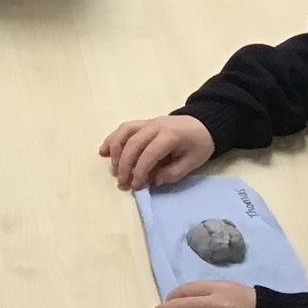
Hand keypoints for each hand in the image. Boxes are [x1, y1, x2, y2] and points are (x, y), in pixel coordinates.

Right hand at [97, 114, 214, 190]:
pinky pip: (124, 128)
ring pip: (125, 133)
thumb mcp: (193, 162)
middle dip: (125, 164)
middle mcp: (156, 126)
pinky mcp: (143, 123)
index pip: (150, 153)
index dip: (140, 170)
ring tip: (113, 168)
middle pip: (134, 143)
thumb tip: (153, 180)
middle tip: (123, 182)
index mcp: (170, 135)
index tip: (136, 185)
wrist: (203, 124)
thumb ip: (173, 173)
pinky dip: (112, 139)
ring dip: (116, 151)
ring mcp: (148, 122)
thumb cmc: (199, 145)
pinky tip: (104, 150)